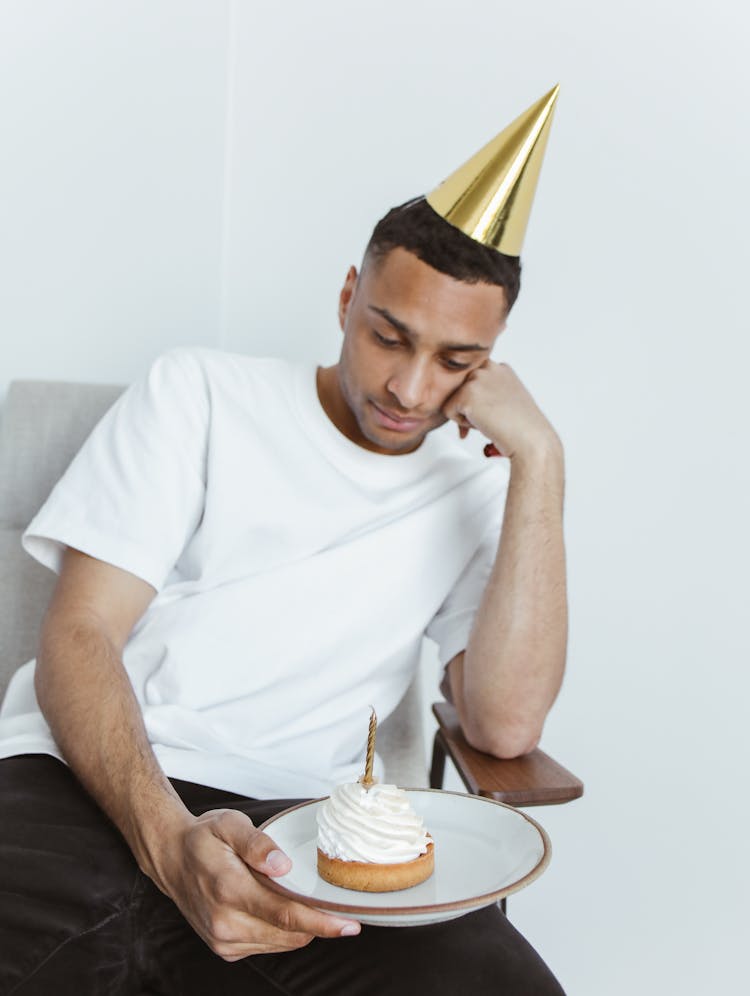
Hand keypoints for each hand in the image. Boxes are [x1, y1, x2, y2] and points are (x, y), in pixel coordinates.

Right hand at [153, 808, 359, 960]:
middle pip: (289, 933)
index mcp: (228, 889)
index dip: (322, 922)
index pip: (285, 914)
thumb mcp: (229, 824)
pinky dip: (283, 932)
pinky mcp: (224, 948)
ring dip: (301, 927)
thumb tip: (282, 865)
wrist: (171, 858)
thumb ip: (257, 843)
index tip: (350, 924)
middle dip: (319, 923)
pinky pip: (268, 946)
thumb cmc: (203, 839)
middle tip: (337, 903)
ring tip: (306, 900)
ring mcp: (223, 940)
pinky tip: (281, 908)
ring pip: (281, 943)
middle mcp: (225, 923)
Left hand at [443, 361, 559, 463]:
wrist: (530, 439)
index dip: (475, 399)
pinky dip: (460, 424)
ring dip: (465, 415)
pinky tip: (482, 425)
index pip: (472, 380)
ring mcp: (477, 379)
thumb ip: (489, 392)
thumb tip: (467, 401)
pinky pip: (447, 411)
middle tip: (485, 422)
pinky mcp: (466, 394)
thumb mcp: (506, 400)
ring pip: (453, 399)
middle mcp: (488, 368)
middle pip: (459, 387)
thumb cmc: (522, 427)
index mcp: (500, 368)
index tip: (487, 413)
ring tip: (487, 423)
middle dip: (466, 406)